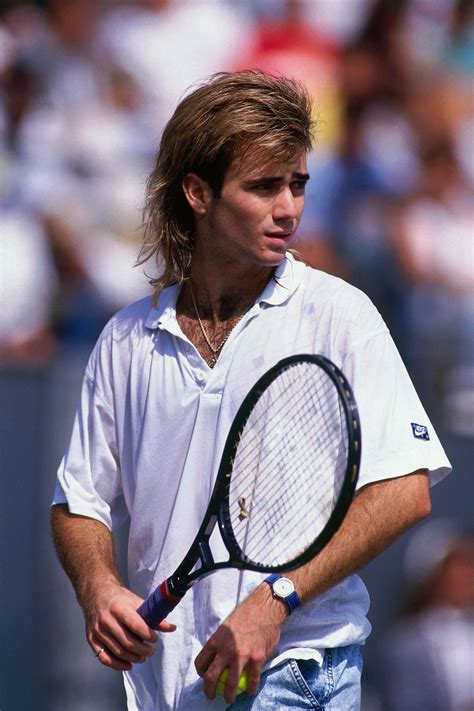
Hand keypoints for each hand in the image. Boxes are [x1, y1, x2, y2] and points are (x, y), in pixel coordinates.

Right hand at [85, 581, 175, 670]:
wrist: (95, 594)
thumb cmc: (119, 598)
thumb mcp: (136, 601)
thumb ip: (152, 615)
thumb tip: (171, 628)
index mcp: (119, 608)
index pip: (135, 625)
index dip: (148, 635)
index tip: (155, 639)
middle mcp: (107, 620)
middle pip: (128, 642)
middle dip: (143, 650)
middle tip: (151, 650)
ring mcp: (98, 631)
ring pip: (118, 652)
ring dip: (134, 658)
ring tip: (143, 656)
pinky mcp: (92, 639)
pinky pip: (104, 658)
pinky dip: (118, 665)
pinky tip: (129, 665)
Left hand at [194, 583, 286, 702]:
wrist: (265, 607)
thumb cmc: (246, 614)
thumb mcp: (227, 626)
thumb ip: (222, 641)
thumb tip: (217, 655)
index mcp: (216, 639)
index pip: (201, 661)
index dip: (201, 673)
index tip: (205, 676)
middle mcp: (226, 648)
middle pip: (211, 677)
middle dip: (209, 691)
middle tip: (212, 696)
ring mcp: (241, 654)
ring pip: (230, 683)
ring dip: (228, 696)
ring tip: (230, 699)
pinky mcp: (257, 657)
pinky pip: (252, 680)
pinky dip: (250, 688)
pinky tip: (250, 690)